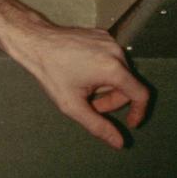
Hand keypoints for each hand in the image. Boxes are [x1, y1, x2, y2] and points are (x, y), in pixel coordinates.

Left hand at [6, 20, 149, 148]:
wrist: (35, 41)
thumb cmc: (51, 72)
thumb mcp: (72, 105)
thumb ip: (97, 126)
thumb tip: (119, 143)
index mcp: (113, 69)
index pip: (141, 94)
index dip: (139, 112)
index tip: (129, 123)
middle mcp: (116, 51)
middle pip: (127, 85)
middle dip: (111, 100)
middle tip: (90, 104)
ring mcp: (109, 41)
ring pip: (119, 72)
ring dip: (105, 85)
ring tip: (82, 87)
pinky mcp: (102, 35)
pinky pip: (111, 59)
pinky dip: (102, 70)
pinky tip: (82, 72)